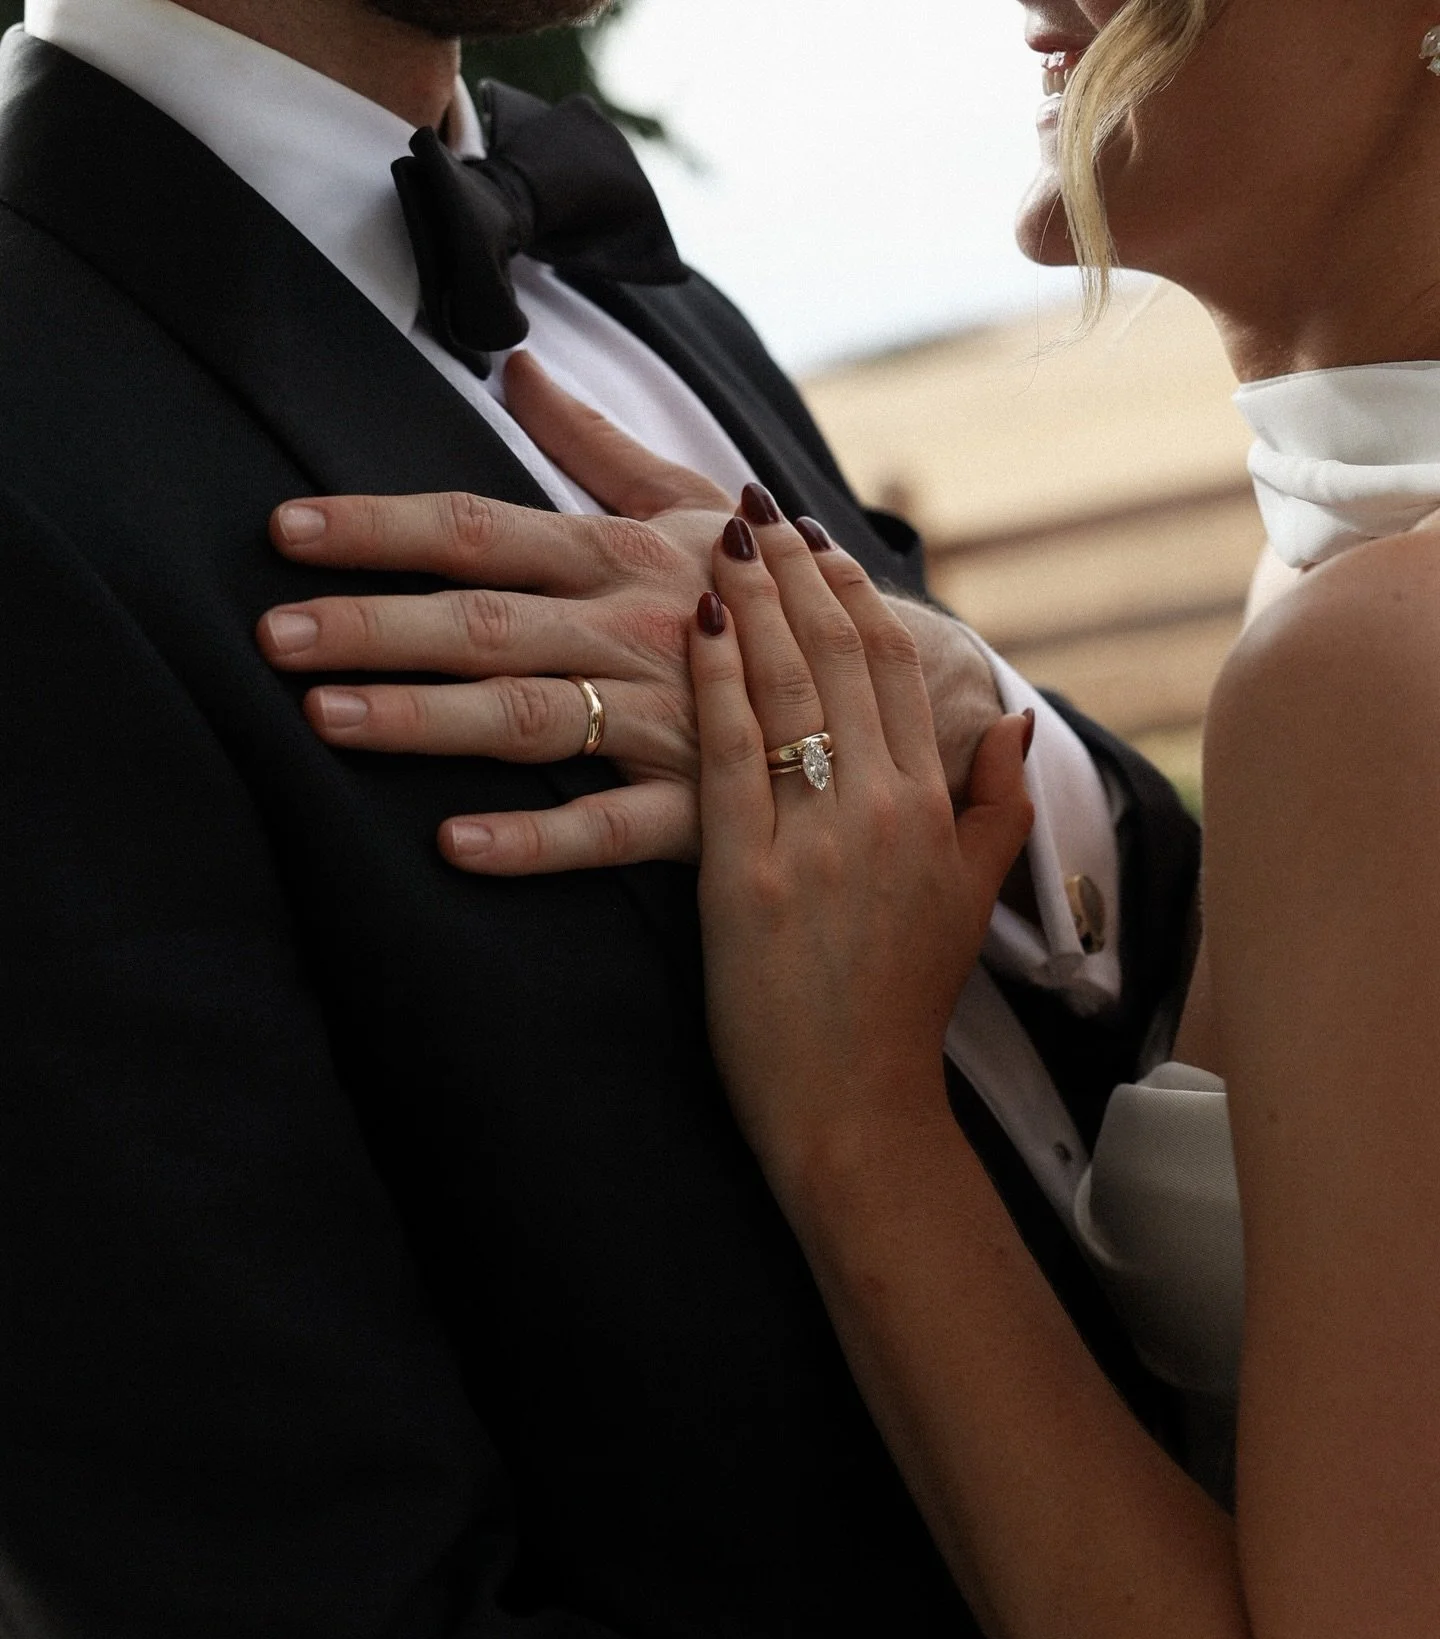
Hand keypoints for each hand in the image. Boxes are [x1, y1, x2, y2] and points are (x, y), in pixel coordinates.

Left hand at [257, 354, 1004, 873]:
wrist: (908, 689)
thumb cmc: (778, 592)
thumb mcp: (696, 507)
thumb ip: (599, 446)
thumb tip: (519, 368)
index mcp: (626, 556)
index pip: (483, 527)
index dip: (381, 528)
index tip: (286, 531)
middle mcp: (639, 628)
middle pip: (486, 619)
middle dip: (375, 623)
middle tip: (272, 634)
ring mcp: (671, 719)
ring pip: (530, 714)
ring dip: (425, 719)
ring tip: (325, 719)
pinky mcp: (705, 809)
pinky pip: (613, 828)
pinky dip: (537, 840)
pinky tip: (455, 847)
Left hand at [690, 510, 1032, 1199]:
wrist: (852, 1103)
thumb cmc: (900, 1005)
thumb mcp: (970, 898)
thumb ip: (996, 803)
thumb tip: (1012, 716)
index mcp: (930, 808)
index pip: (894, 669)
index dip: (855, 594)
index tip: (819, 540)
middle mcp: (878, 809)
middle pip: (836, 658)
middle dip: (795, 572)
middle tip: (756, 506)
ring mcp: (812, 839)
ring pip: (784, 688)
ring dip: (752, 601)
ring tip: (722, 536)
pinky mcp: (744, 874)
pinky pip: (729, 752)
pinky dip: (713, 679)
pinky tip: (694, 622)